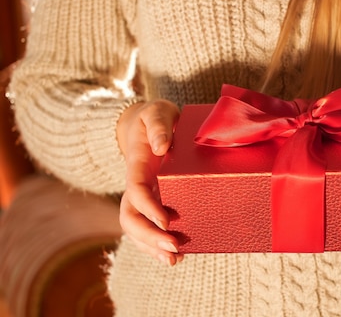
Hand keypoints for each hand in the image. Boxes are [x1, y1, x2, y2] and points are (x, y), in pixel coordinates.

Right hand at [117, 99, 182, 265]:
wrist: (148, 124)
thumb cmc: (155, 118)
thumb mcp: (156, 112)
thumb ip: (158, 126)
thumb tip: (162, 146)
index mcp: (137, 166)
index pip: (137, 192)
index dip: (149, 208)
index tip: (167, 221)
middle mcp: (136, 185)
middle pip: (131, 218)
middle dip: (149, 237)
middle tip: (173, 248)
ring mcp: (143, 196)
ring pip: (137, 228)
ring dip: (152, 247)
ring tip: (175, 259)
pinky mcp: (153, 202)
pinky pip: (149, 227)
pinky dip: (158, 244)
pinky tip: (177, 255)